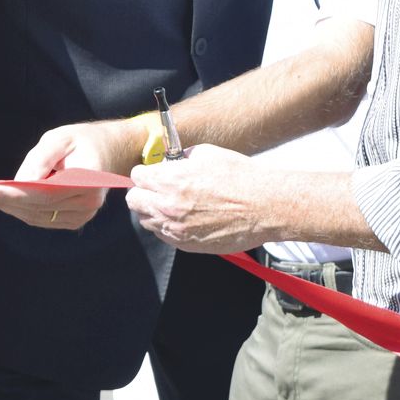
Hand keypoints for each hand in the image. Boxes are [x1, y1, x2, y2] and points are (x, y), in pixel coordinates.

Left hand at [0, 120, 135, 230]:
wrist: (108, 152)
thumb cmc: (81, 141)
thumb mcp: (59, 138)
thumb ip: (40, 159)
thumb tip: (20, 182)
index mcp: (87, 180)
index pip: (46, 193)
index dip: (16, 194)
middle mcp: (87, 203)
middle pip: (39, 207)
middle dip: (6, 201)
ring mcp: (83, 215)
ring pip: (38, 216)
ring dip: (10, 208)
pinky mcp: (75, 220)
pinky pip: (43, 219)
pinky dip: (22, 211)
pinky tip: (5, 201)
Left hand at [126, 145, 275, 252]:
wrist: (265, 206)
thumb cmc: (239, 177)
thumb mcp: (206, 154)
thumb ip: (181, 159)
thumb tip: (170, 162)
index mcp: (170, 181)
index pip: (136, 176)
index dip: (146, 173)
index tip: (154, 173)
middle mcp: (168, 207)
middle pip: (134, 201)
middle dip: (143, 192)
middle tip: (157, 189)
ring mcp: (177, 229)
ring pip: (147, 221)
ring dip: (154, 211)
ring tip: (173, 204)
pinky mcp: (188, 245)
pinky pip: (164, 236)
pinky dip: (168, 227)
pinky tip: (185, 218)